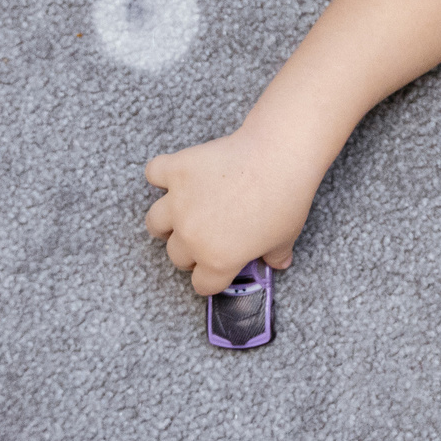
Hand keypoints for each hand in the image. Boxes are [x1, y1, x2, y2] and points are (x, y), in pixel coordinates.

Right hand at [143, 128, 318, 295]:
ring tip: (183, 213)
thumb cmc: (285, 199)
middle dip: (190, 249)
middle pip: (177, 255)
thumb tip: (279, 263)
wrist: (277, 155)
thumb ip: (277, 256)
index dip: (212, 278)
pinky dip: (162, 173)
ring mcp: (179, 202)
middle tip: (207, 235)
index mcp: (218, 260)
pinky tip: (177, 174)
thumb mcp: (286, 238)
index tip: (218, 267)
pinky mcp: (176, 170)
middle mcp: (192, 235)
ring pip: (155, 223)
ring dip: (167, 221)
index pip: (202, 285)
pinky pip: (154, 174)